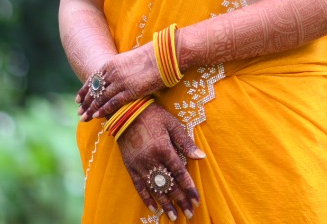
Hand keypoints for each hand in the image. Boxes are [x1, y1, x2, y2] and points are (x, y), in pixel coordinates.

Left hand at [78, 42, 163, 120]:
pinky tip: (97, 116)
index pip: (92, 80)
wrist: (164, 56)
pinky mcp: (130, 91)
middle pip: (94, 91)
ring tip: (84, 118)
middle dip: (85, 103)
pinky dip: (103, 110)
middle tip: (79, 113)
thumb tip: (116, 78)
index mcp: (111, 64)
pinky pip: (113, 103)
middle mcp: (112, 73)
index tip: (78, 99)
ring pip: (100, 98)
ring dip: (91, 109)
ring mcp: (120, 82)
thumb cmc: (151, 57)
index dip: (84, 91)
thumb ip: (120, 69)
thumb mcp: (129, 60)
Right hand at [116, 106, 204, 220]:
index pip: (180, 174)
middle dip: (180, 200)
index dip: (189, 188)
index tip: (196, 200)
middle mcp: (151, 160)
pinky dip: (146, 198)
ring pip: (154, 189)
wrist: (125, 112)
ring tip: (174, 217)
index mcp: (164, 149)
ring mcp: (140, 165)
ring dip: (165, 204)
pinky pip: (139, 186)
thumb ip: (186, 142)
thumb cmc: (153, 115)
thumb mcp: (172, 124)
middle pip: (168, 185)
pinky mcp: (130, 167)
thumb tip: (201, 156)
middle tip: (189, 213)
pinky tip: (154, 208)